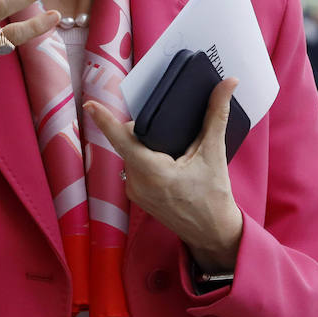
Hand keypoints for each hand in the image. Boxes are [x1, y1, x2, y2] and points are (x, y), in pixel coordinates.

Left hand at [85, 78, 244, 272]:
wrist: (213, 233)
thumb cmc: (214, 196)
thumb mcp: (215, 154)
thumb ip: (216, 115)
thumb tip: (228, 83)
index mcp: (153, 172)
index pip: (122, 140)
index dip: (105, 121)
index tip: (89, 104)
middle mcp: (137, 182)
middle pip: (130, 141)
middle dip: (146, 129)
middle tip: (169, 130)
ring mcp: (133, 191)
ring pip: (131, 153)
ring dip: (146, 145)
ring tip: (172, 149)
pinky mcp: (135, 196)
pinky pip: (134, 167)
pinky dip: (146, 159)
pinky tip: (166, 161)